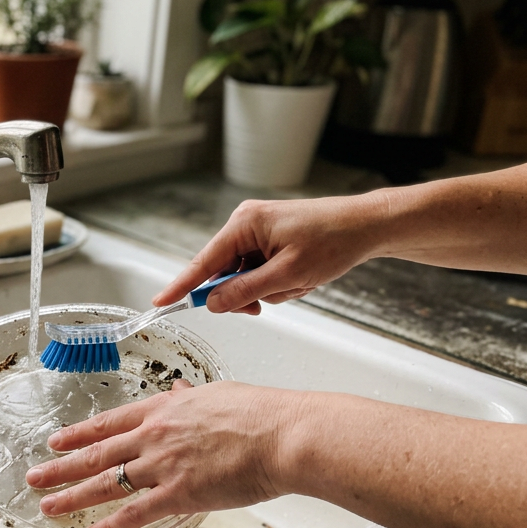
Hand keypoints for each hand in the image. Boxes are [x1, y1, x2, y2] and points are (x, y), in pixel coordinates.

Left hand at [24, 380, 297, 527]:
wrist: (283, 434)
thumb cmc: (261, 414)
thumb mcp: (218, 394)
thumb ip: (191, 397)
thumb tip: (179, 390)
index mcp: (163, 409)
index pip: (109, 423)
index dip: (79, 434)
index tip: (56, 440)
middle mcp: (154, 435)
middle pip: (96, 453)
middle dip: (61, 466)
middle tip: (34, 476)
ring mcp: (163, 465)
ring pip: (106, 483)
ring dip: (72, 496)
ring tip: (47, 505)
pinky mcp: (179, 493)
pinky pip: (135, 513)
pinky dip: (109, 526)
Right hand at [154, 194, 384, 314]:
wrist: (366, 226)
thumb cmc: (333, 242)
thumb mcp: (287, 274)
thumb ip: (245, 291)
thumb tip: (212, 303)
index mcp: (244, 224)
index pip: (203, 262)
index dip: (181, 286)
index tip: (159, 302)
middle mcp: (244, 224)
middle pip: (224, 273)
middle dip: (247, 292)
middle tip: (272, 298)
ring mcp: (257, 231)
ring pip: (244, 277)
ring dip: (269, 289)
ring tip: (299, 281)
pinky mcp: (269, 239)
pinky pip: (259, 271)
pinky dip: (277, 282)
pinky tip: (301, 277)